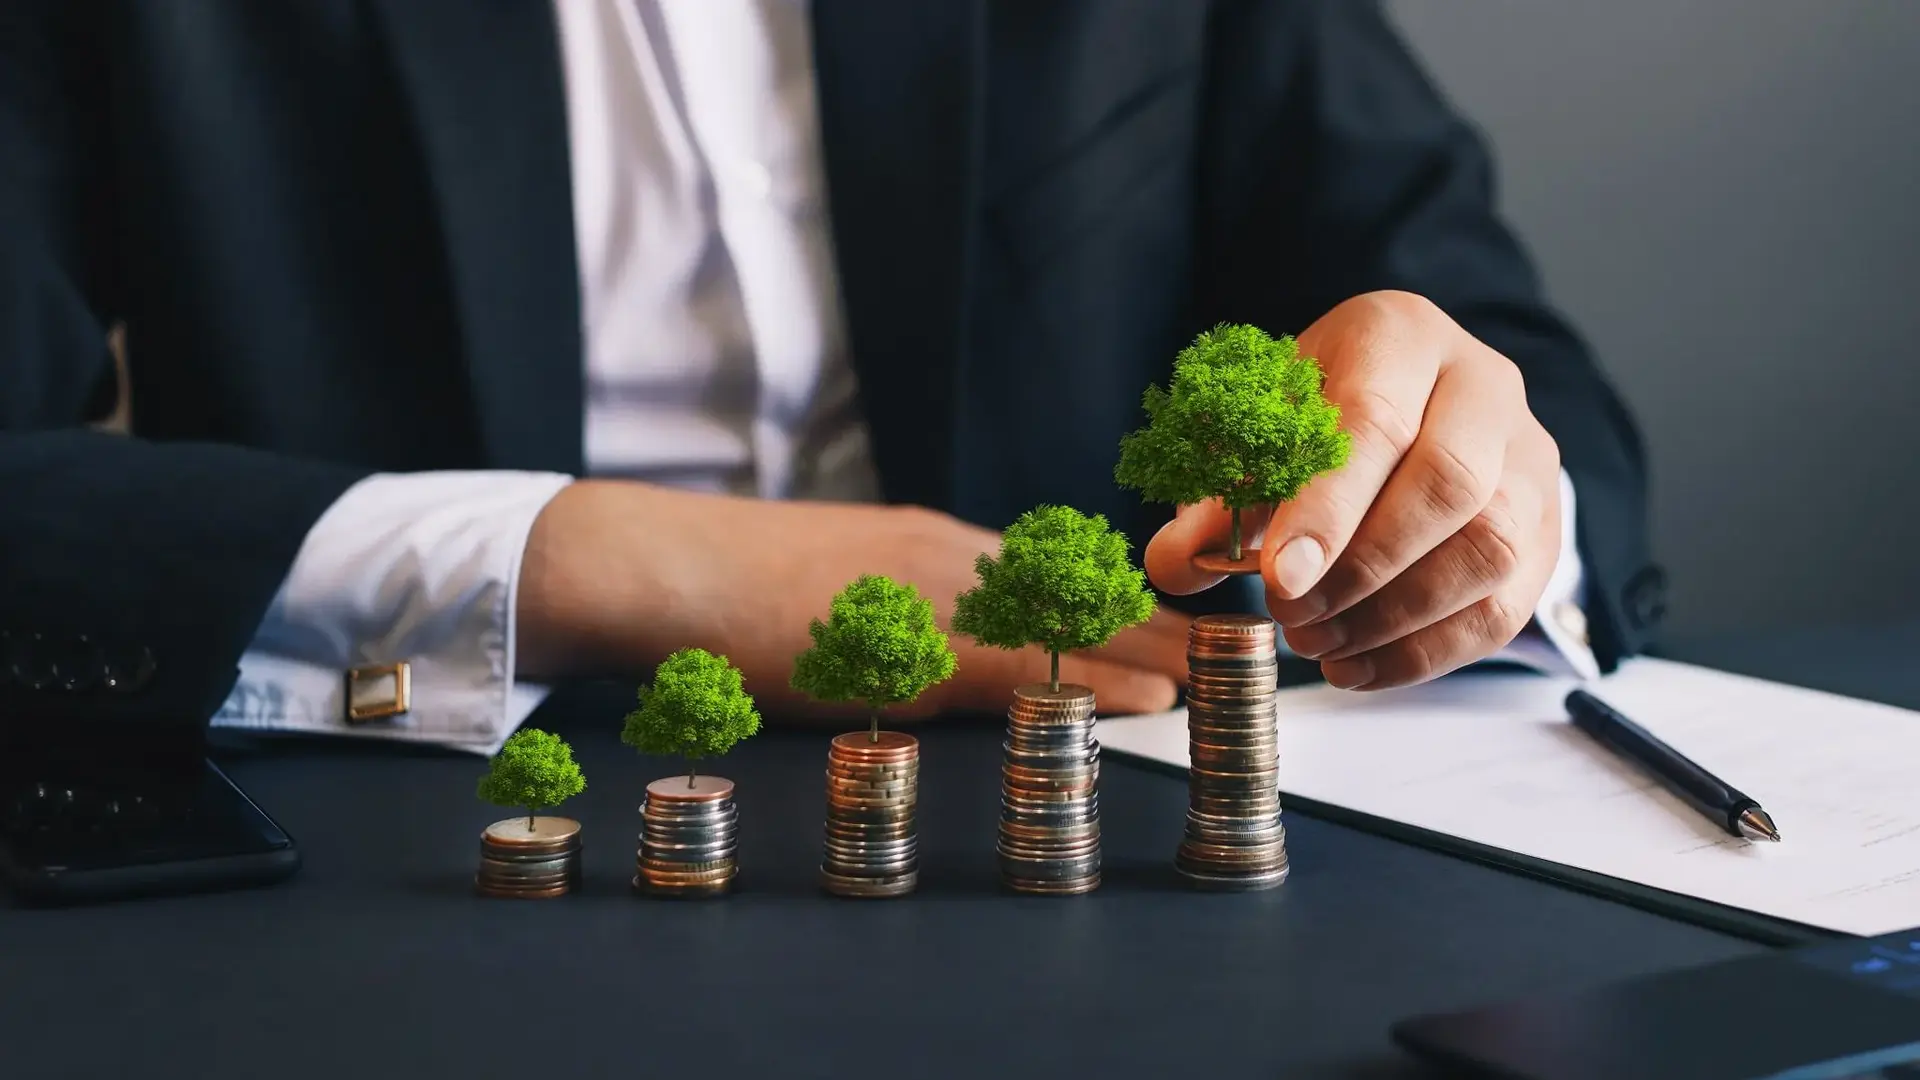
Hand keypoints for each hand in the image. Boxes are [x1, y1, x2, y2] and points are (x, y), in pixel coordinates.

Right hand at [516, 483, 1189, 716]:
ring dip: (1154, 651)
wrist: (658, 564)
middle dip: (1164, 622)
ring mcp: (929, 595)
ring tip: (1229, 674)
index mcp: (934, 550)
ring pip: (1068, 624)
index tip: (1194, 622)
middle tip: (1244, 647)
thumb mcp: (837, 596)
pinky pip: (1020, 666)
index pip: (1056, 577)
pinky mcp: (904, 641)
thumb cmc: (733, 587)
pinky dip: (1095, 684)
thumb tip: (952, 658)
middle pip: (1082, 592)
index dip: (1130, 604)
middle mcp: (948, 559)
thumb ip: (902, 617)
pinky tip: (1152, 701)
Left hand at [1144, 291, 1561, 689]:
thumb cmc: (1320, 417)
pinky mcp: (1546, 528)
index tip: (1278, 577)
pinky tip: (1359, 667)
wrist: (1409, 407)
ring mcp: (1528, 457)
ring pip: (1490, 548)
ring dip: (1395, 617)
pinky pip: (1504, 605)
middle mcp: (1482, 384)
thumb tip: (1176, 563)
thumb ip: (1213, 496)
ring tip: (1319, 643)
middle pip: (1450, 483)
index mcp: (1399, 335)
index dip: (1327, 509)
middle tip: (1293, 614)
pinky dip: (1426, 652)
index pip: (1376, 421)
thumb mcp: (1257, 432)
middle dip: (1363, 567)